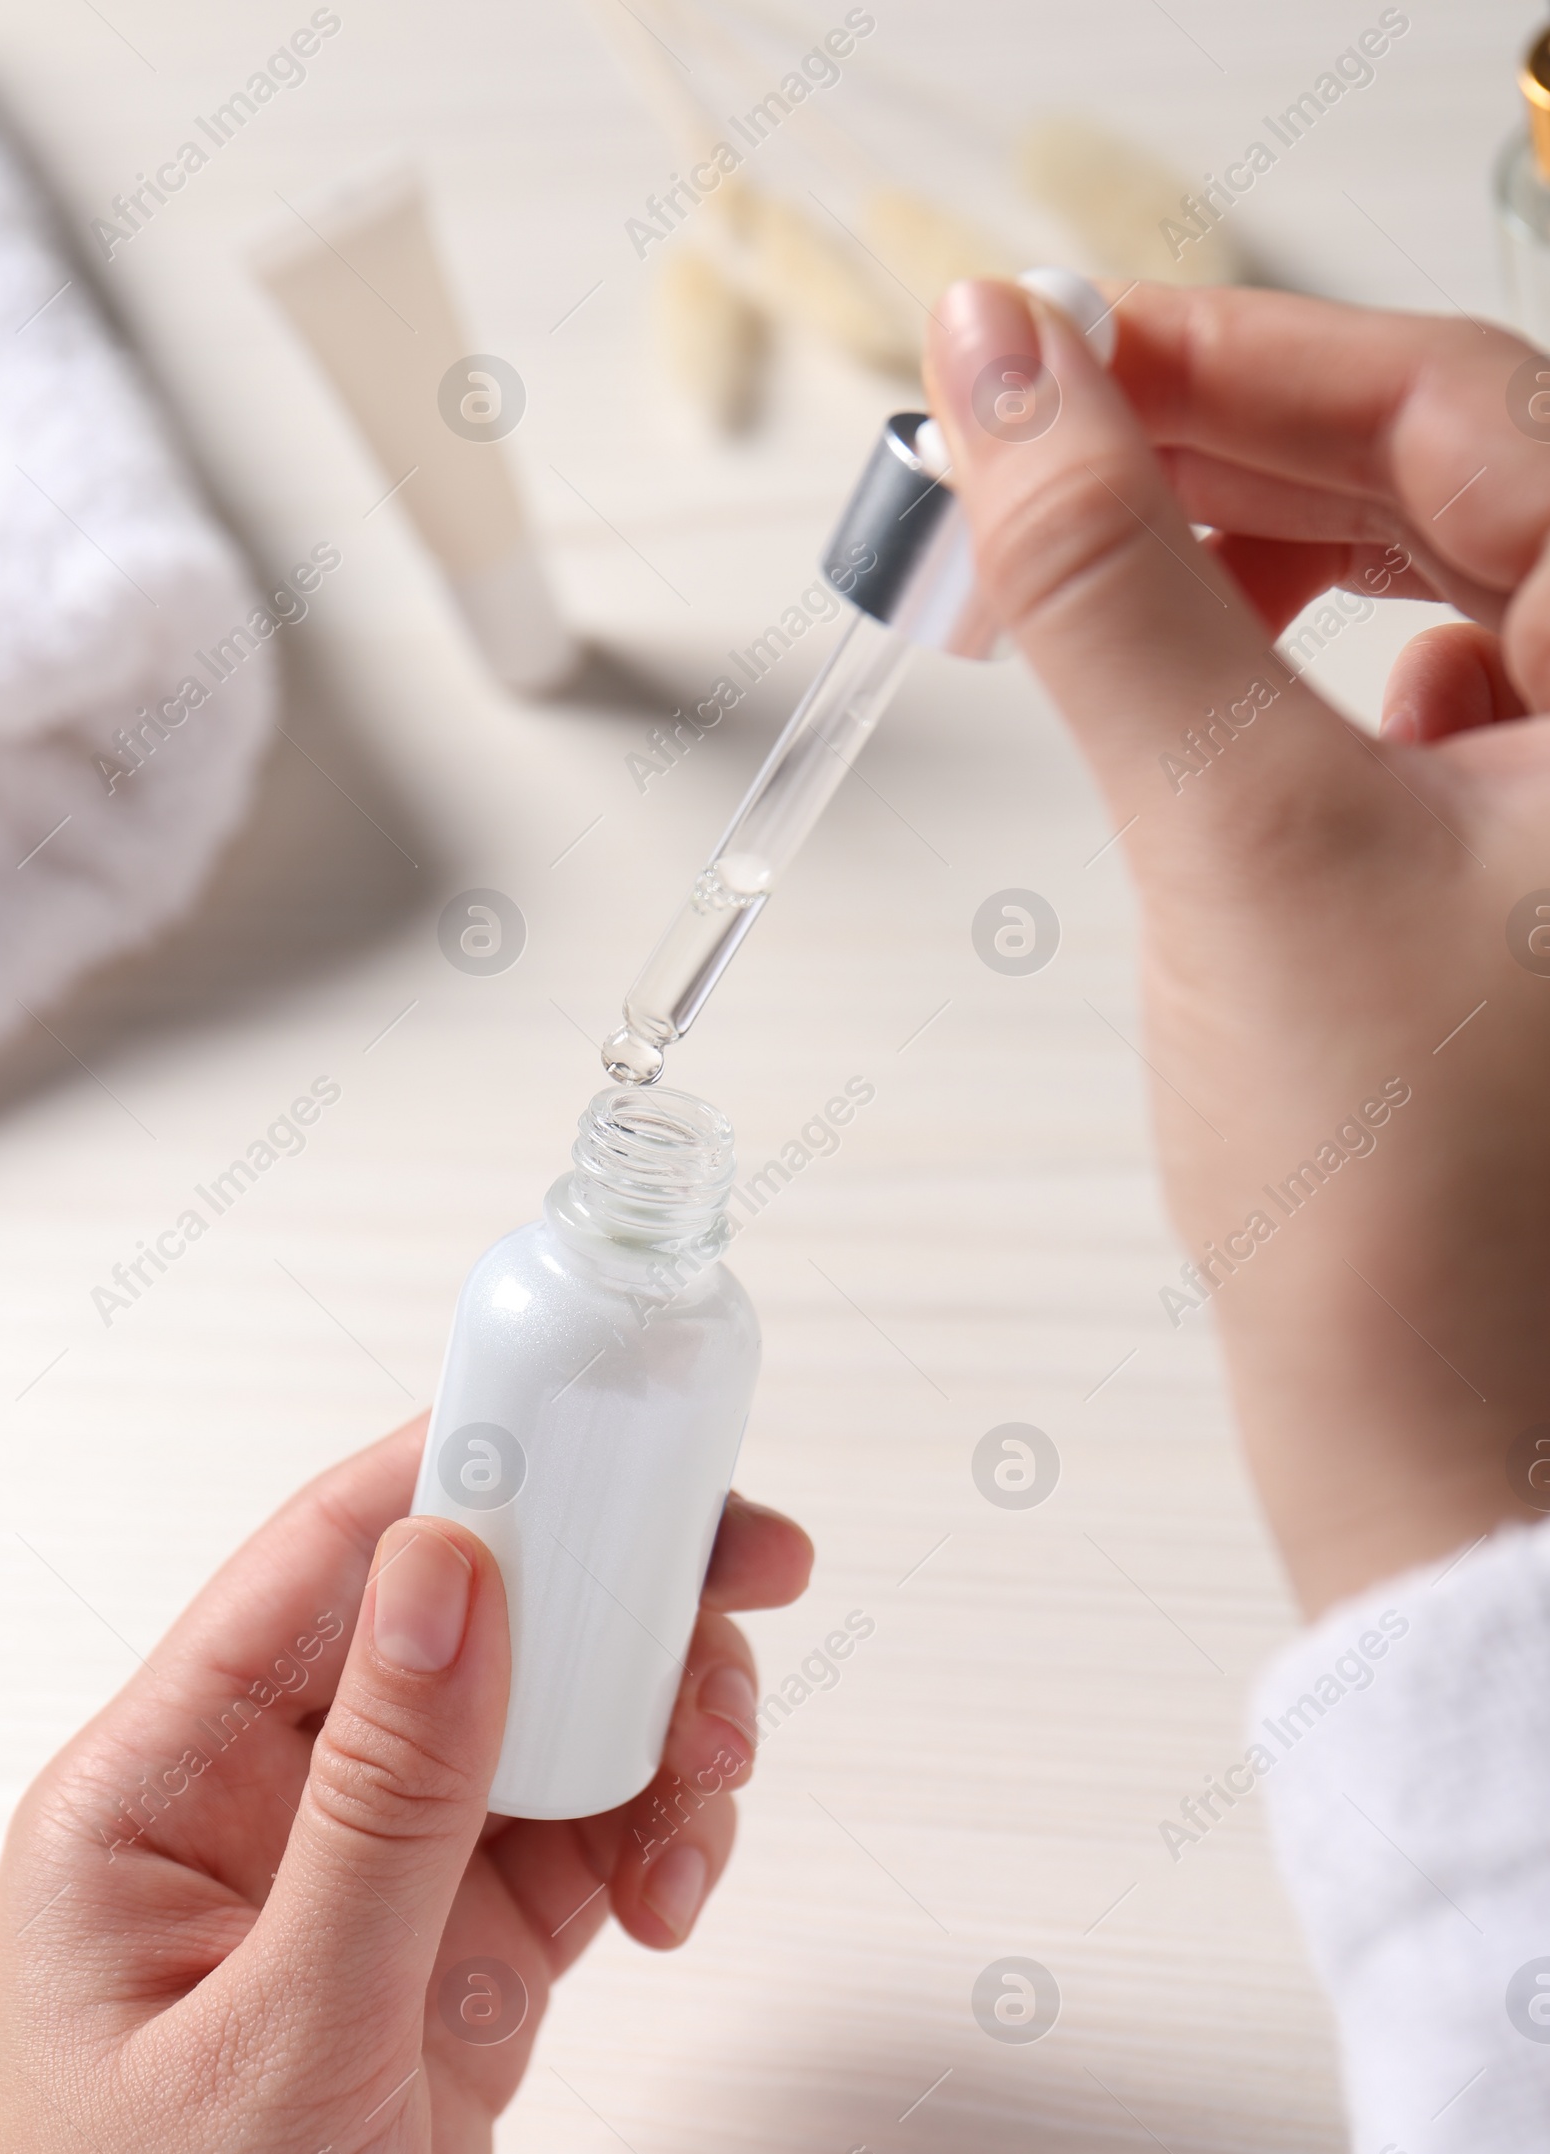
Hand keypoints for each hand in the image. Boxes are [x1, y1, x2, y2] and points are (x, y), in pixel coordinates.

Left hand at [0, 1417, 810, 2153]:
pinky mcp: (456, 1954)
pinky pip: (583, 1834)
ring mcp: (374, 1878)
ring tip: (700, 1807)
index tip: (607, 1434)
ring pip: (550, 1721)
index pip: (330, 1561)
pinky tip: (669, 1889)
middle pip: (473, 1621)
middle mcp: (271, 1806)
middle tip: (739, 1580)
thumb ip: (382, 1797)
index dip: (473, 1471)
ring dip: (654, 1732)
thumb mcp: (281, 2033)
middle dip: (611, 1597)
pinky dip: (654, 1836)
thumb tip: (447, 1571)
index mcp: (166, 1786)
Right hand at [925, 279, 1549, 1611]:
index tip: (1044, 344)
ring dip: (1236, 556)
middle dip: (1216, 451)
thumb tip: (1007, 373)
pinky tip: (1216, 703)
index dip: (1230, 348)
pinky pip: (1403, 702)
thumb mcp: (1240, 845)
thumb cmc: (1418, 1215)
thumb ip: (1113, 581)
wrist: (1444, 1457)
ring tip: (1077, 576)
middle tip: (1023, 455)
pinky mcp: (1523, 882)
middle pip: (1442, 475)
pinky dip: (1280, 671)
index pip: (1454, 399)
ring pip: (1416, 582)